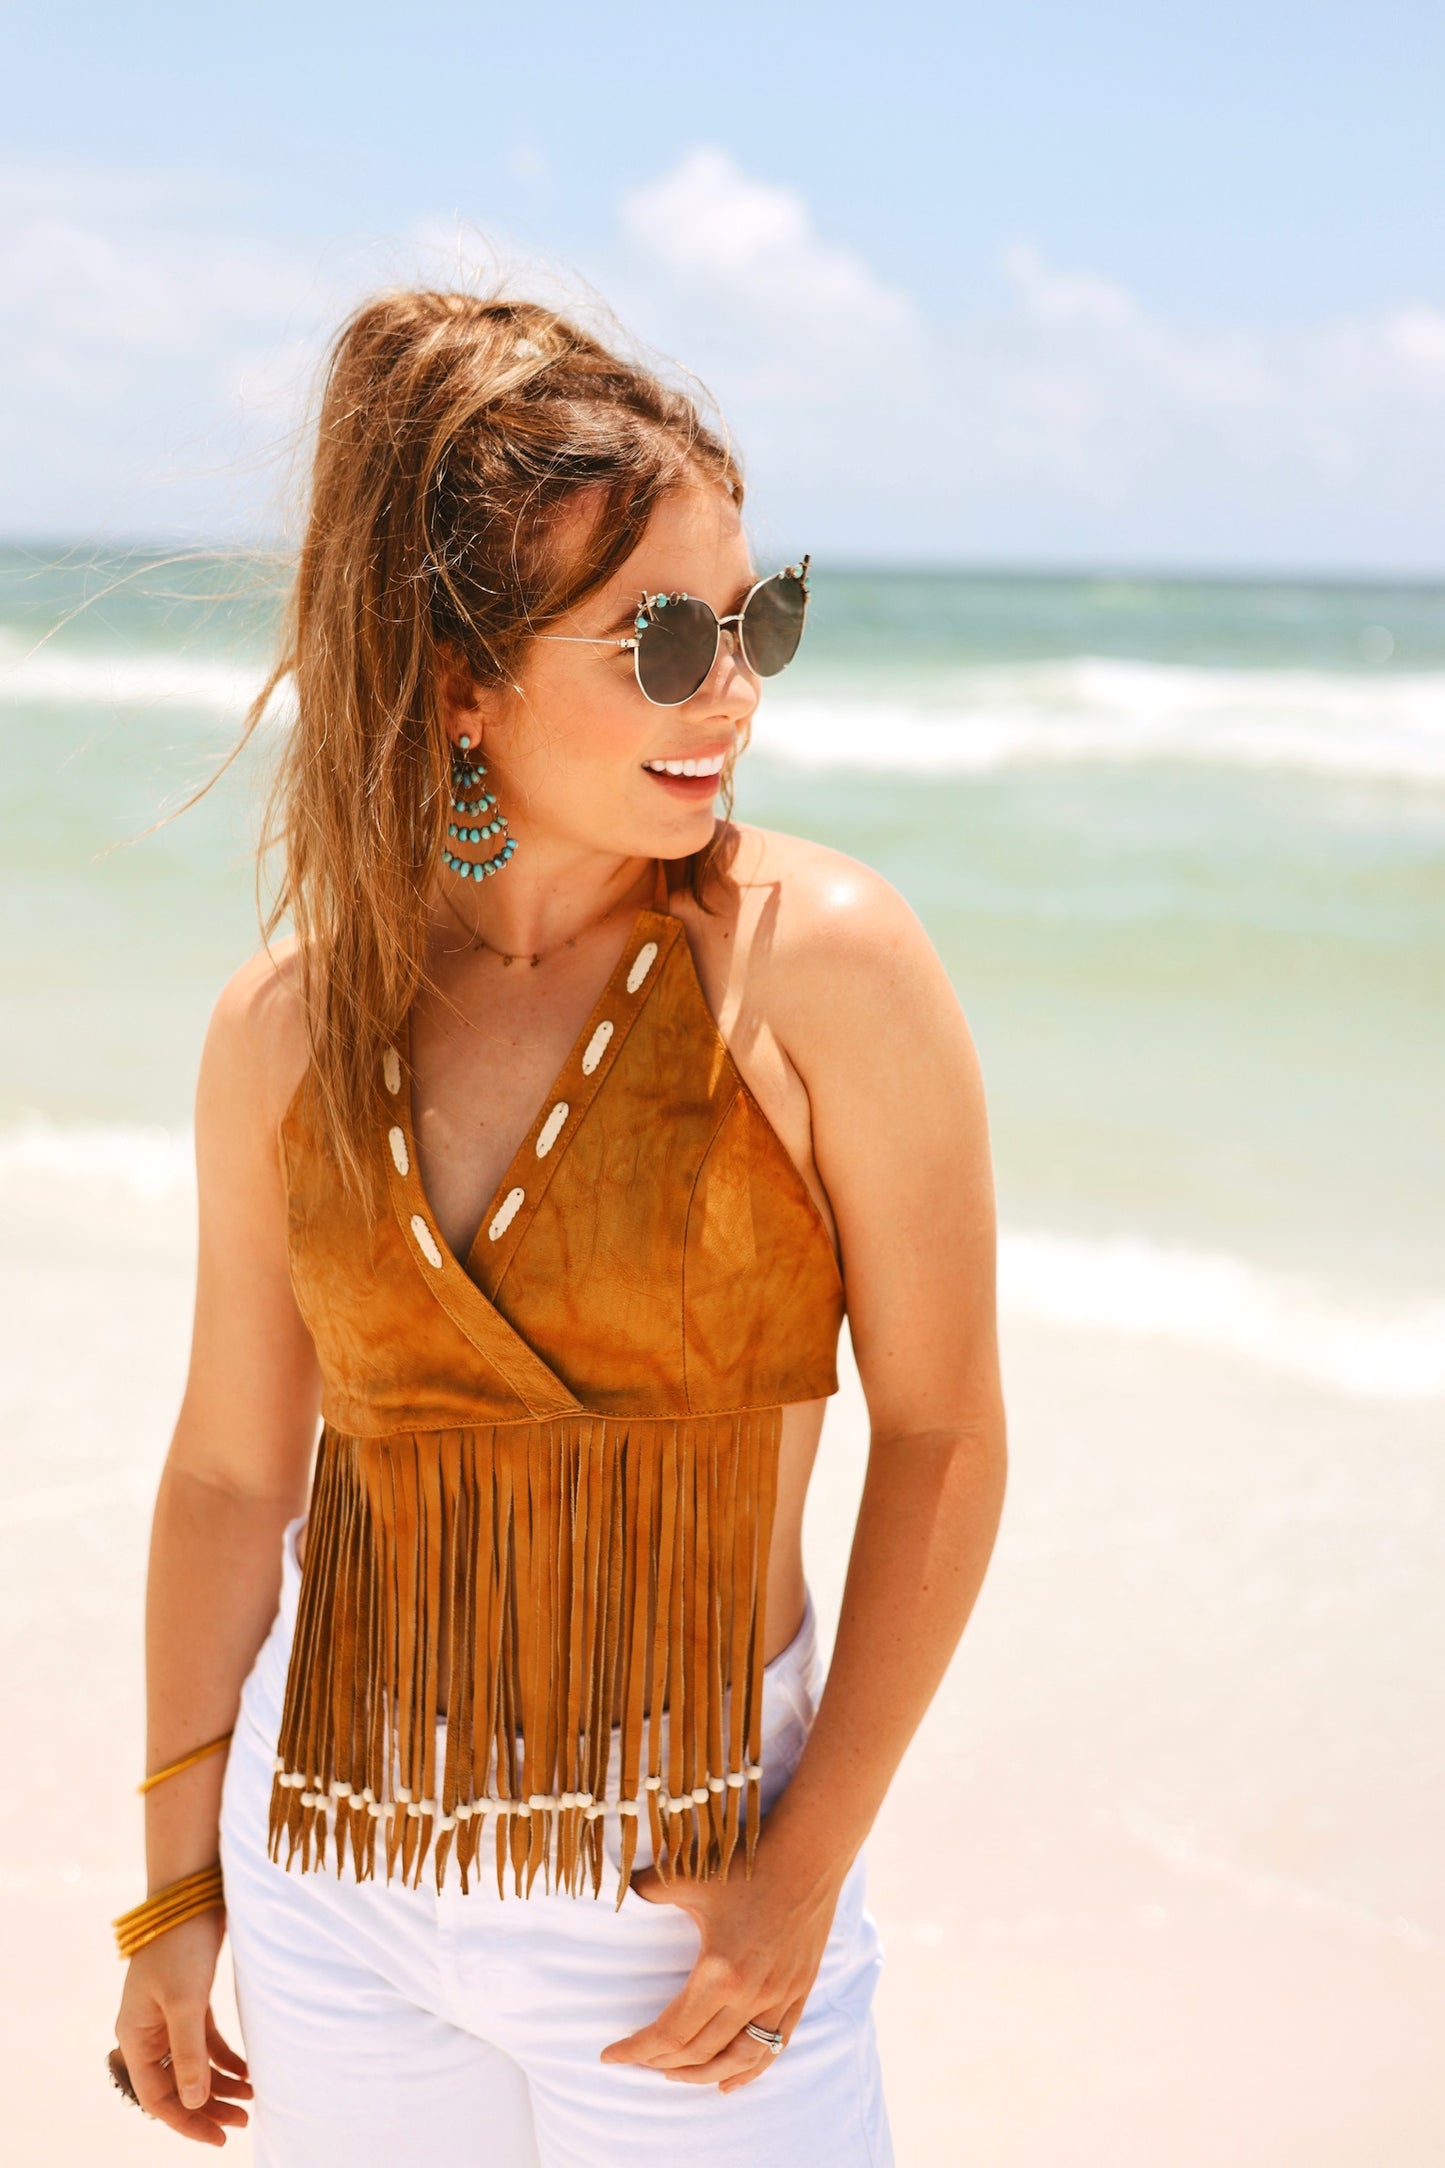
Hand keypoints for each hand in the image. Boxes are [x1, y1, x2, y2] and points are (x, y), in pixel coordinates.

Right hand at [113, 1910, 251, 2144]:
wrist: (190, 1893)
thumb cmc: (181, 1945)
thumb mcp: (185, 2002)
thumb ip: (188, 2054)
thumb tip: (193, 2103)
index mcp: (135, 2036)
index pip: (157, 2097)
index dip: (187, 2121)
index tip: (220, 2136)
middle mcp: (147, 2031)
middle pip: (175, 2085)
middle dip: (208, 2106)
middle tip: (243, 2121)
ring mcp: (168, 2016)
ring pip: (193, 2065)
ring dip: (220, 2084)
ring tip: (252, 2099)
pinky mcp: (190, 1999)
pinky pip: (205, 2043)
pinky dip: (225, 2059)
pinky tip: (248, 2071)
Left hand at [599, 1832, 845, 2093]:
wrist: (810, 1853)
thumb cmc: (749, 1863)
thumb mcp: (691, 1876)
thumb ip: (650, 1890)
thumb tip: (620, 1891)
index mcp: (720, 1971)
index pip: (672, 2032)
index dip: (637, 2049)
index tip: (610, 2055)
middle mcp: (752, 1993)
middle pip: (700, 2052)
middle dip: (662, 2063)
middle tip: (637, 2060)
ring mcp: (780, 1997)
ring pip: (739, 2059)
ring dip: (703, 2075)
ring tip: (674, 2074)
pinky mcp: (799, 1992)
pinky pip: (775, 2046)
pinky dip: (750, 2071)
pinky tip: (729, 2083)